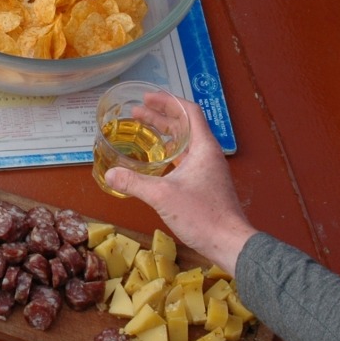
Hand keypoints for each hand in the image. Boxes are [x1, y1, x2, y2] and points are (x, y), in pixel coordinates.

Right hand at [102, 93, 257, 273]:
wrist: (229, 243)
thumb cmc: (202, 215)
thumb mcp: (163, 196)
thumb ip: (134, 182)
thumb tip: (110, 173)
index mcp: (203, 148)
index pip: (189, 112)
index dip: (168, 101)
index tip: (147, 98)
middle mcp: (208, 154)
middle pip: (185, 125)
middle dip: (160, 116)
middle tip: (136, 112)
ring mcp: (208, 170)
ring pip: (185, 143)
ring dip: (165, 134)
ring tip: (142, 130)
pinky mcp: (205, 184)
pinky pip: (186, 158)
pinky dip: (170, 152)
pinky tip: (155, 159)